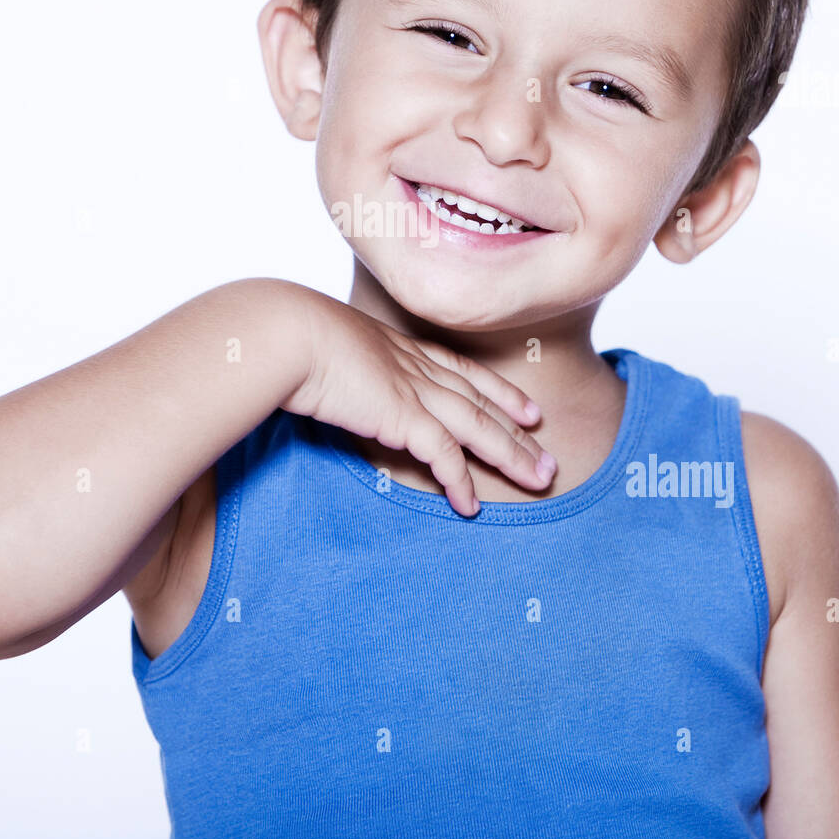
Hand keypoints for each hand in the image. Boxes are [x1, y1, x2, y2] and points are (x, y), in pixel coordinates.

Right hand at [279, 290, 554, 516]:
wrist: (287, 332)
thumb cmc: (292, 337)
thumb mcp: (327, 346)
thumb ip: (342, 365)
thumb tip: (332, 380)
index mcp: (402, 348)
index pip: (464, 371)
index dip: (501, 392)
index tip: (529, 409)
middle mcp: (417, 367)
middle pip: (482, 402)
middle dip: (520, 431)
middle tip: (550, 456)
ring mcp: (413, 389)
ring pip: (478, 427)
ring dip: (512, 455)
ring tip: (541, 479)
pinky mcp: (402, 416)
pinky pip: (443, 455)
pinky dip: (460, 481)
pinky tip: (470, 506)